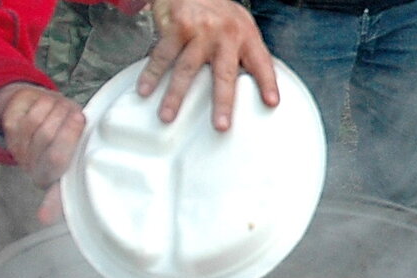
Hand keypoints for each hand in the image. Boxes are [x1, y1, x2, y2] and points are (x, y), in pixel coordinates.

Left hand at [0, 82, 84, 190]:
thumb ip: (81, 148)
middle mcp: (31, 167)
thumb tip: (93, 141)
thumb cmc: (64, 137)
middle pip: (46, 135)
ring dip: (53, 107)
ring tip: (62, 105)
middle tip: (73, 110)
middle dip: (63, 116)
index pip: (57, 159)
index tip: (79, 117)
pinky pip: (26, 110)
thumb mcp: (79, 148)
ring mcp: (17, 147)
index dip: (68, 135)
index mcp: (51, 177)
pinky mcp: (10, 127)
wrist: (39, 122)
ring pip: (35, 119)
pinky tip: (48, 103)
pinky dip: (41, 101)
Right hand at [137, 0, 279, 130]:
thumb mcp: (239, 28)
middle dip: (223, 102)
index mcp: (246, 36)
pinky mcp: (178, 26)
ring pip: (187, 69)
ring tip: (167, 117)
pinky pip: (163, 55)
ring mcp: (200, 30)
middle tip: (220, 126)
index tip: (271, 103)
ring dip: (176, 96)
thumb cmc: (217, 13)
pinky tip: (145, 90)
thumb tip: (256, 89)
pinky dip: (152, 74)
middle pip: (224, 74)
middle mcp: (225, 34)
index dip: (267, 82)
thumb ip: (245, 54)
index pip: (261, 62)